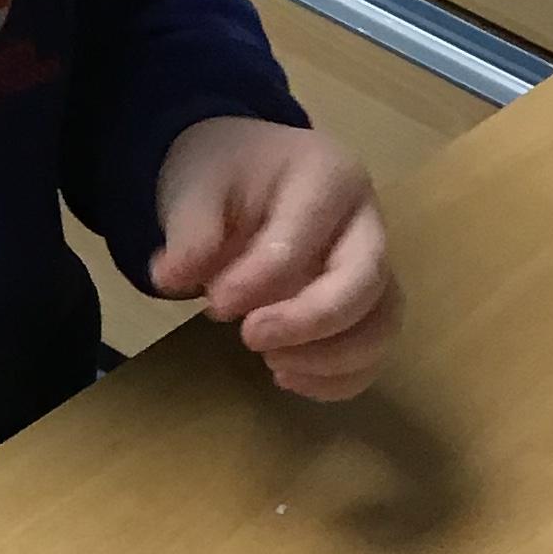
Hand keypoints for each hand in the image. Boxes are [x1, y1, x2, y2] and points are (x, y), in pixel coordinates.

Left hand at [151, 117, 400, 400]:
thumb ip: (189, 232)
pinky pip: (375, 352)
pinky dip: (339, 379)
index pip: (306, 235)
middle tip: (248, 338)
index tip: (216, 303)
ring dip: (331, 359)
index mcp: (327, 177)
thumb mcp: (196, 187)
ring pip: (382, 323)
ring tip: (272, 363)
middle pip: (365, 282)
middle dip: (308, 321)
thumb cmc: (226, 175)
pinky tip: (286, 376)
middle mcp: (366, 221)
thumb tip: (170, 279)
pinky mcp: (369, 307)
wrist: (246, 174)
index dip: (260, 279)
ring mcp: (375, 267)